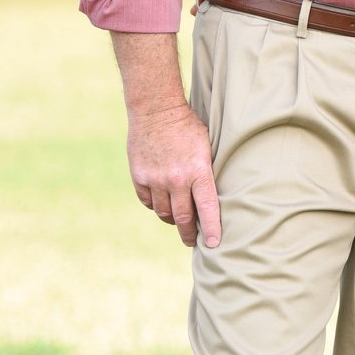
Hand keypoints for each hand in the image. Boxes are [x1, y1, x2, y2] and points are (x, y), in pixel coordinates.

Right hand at [126, 102, 221, 248]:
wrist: (156, 110)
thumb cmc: (188, 127)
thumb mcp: (207, 148)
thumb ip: (207, 174)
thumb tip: (211, 201)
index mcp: (199, 171)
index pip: (208, 209)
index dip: (212, 230)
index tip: (214, 245)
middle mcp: (177, 179)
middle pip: (183, 218)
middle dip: (189, 234)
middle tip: (192, 241)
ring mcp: (156, 179)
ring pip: (164, 213)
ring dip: (172, 219)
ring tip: (178, 219)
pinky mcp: (140, 176)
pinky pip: (148, 202)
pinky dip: (156, 205)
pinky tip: (162, 202)